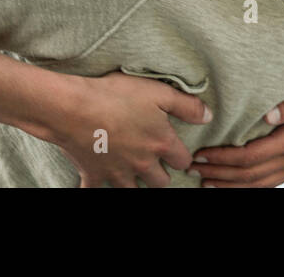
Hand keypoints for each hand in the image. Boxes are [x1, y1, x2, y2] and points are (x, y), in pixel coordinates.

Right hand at [44, 71, 212, 187]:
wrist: (74, 108)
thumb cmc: (117, 95)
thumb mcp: (158, 92)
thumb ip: (187, 106)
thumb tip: (208, 116)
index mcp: (160, 144)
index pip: (183, 161)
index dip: (182, 156)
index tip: (178, 152)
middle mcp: (142, 164)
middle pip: (160, 182)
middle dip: (161, 175)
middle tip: (156, 164)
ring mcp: (117, 172)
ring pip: (132, 190)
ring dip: (134, 184)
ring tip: (133, 173)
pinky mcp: (93, 174)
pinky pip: (93, 190)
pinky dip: (95, 187)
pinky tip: (95, 181)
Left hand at [191, 71, 283, 186]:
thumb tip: (267, 114)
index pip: (251, 157)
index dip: (224, 159)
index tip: (201, 154)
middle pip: (251, 176)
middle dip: (220, 175)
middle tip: (193, 169)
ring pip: (261, 184)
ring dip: (232, 185)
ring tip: (207, 182)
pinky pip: (272, 181)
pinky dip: (250, 186)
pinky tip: (235, 184)